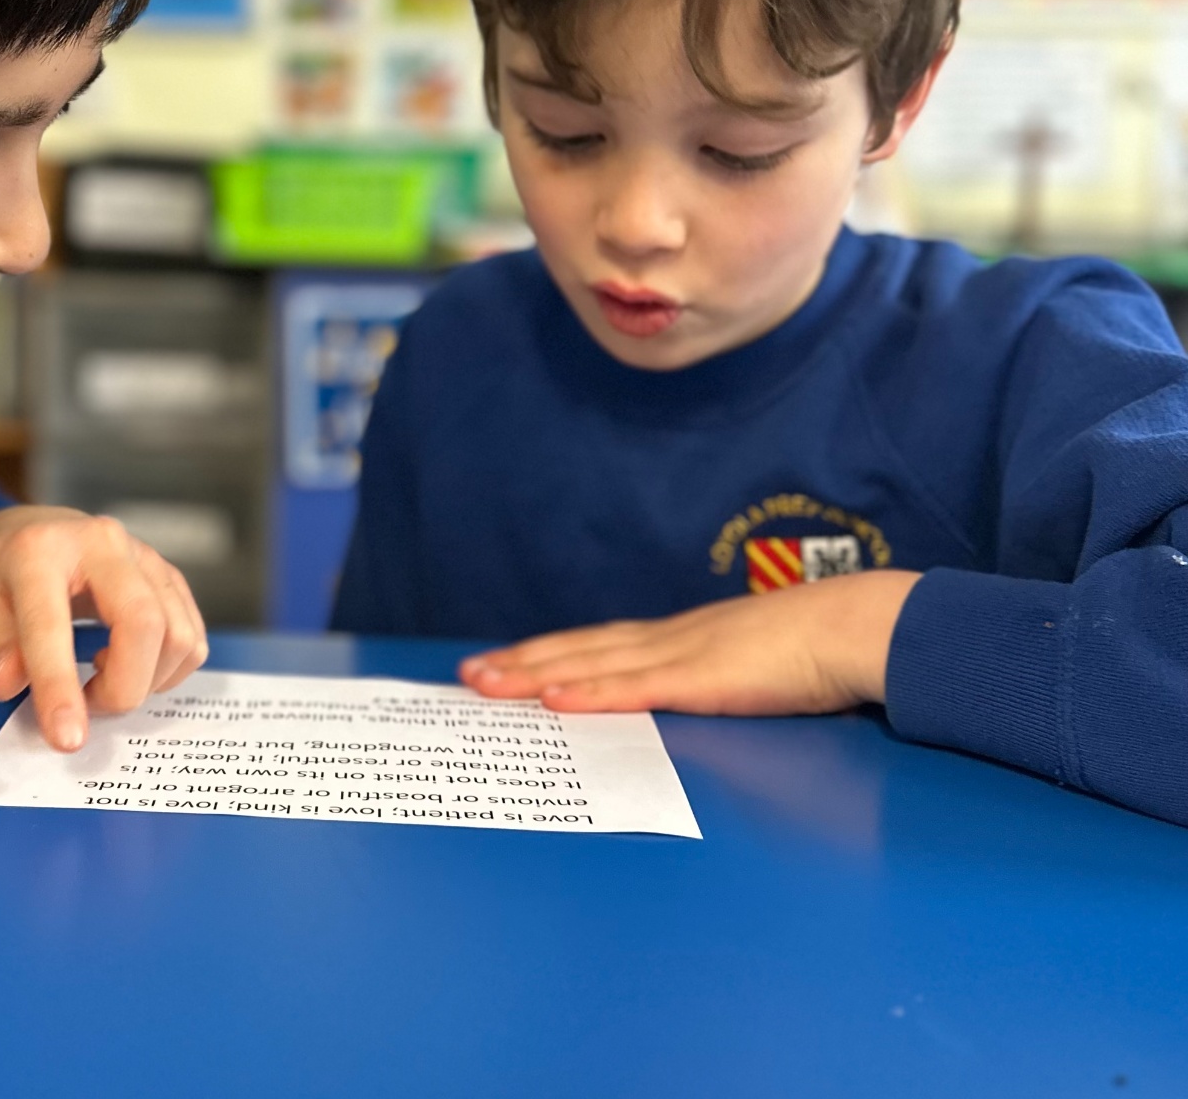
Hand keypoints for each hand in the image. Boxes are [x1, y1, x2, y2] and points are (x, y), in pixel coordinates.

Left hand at [0, 506, 208, 751]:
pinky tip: (128, 664)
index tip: (66, 739)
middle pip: (143, 622)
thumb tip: (10, 683)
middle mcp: (101, 542)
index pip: (53, 623)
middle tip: (88, 706)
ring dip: (146, 681)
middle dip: (123, 687)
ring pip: (177, 634)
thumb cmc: (3, 576)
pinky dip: (167, 670)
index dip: (59, 685)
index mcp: (40, 550)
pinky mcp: (170, 576)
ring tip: (102, 680)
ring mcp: (144, 556)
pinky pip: (192, 636)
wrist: (35, 533)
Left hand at [458, 571, 921, 716]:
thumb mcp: (758, 669)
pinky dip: (589, 691)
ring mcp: (682, 654)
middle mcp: (670, 638)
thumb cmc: (822, 651)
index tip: (507, 661)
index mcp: (685, 638)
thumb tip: (707, 699)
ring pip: (590, 663)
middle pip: (580, 649)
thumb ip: (724, 681)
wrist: (859, 627)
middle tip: (466, 675)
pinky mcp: (701, 677)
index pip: (601, 644)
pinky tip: (553, 699)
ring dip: (533, 675)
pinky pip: (634, 688)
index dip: (552, 653)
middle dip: (521, 663)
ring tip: (485, 685)